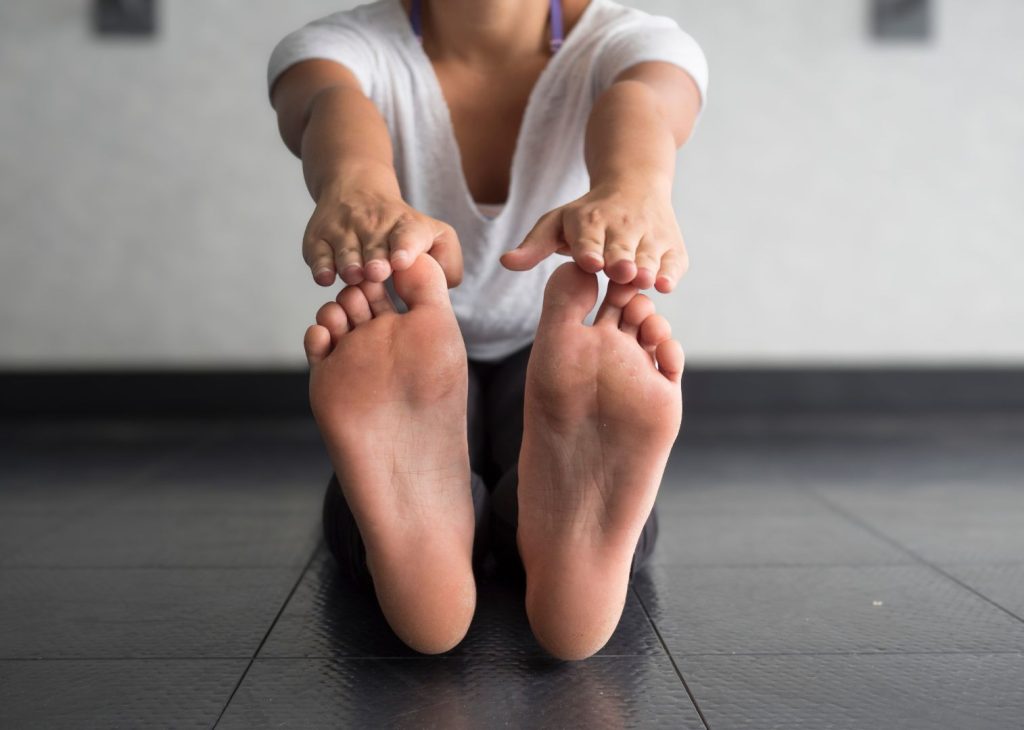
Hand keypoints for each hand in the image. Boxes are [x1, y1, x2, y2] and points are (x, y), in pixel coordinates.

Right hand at [303, 189, 462, 286]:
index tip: (402, 261)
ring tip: (354, 275)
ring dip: (350, 263)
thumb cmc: (402, 229)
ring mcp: (344, 230)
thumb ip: (448, 262)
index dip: (405, 247)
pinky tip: (325, 278)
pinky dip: (320, 266)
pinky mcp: (319, 238)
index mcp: (407, 226)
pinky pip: (317, 254)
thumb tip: (443, 285)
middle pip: (375, 247)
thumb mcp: (434, 235)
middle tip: (378, 272)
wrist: (356, 189)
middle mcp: (374, 225)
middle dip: (376, 260)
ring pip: (347, 251)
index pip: (409, 235)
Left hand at [500, 183, 687, 291]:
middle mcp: (622, 225)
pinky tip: (665, 284)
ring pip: (649, 255)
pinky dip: (671, 272)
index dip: (590, 250)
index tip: (591, 262)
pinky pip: (674, 261)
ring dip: (646, 267)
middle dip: (620, 259)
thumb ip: (533, 246)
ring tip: (643, 279)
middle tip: (620, 272)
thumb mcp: (556, 223)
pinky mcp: (673, 245)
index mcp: (589, 221)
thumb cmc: (588, 215)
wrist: (635, 183)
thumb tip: (505, 262)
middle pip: (621, 249)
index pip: (589, 239)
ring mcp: (651, 234)